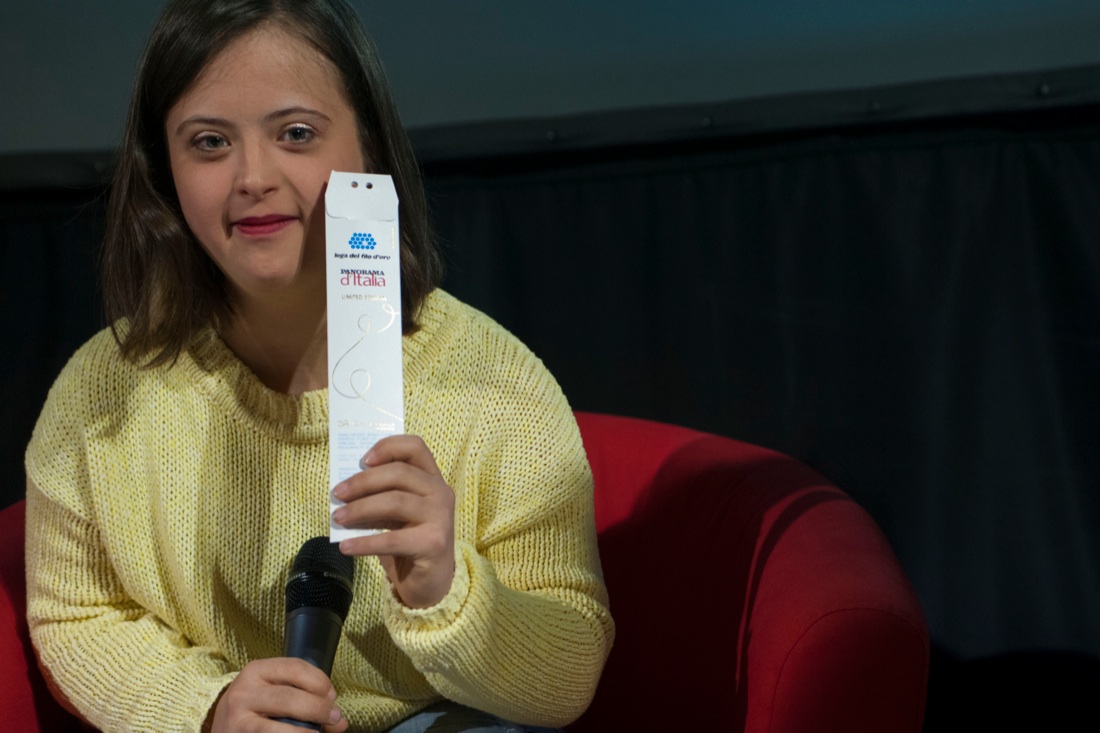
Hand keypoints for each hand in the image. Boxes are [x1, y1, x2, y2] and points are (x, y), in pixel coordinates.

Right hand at [207, 658, 346, 732]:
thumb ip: (304, 697)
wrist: (219, 728)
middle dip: (320, 708)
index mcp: (256, 671)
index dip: (320, 681)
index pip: (295, 667)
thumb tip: (340, 722)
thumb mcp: (271, 692)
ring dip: (308, 732)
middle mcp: (244, 692)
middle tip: (334, 718)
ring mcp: (239, 719)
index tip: (331, 695)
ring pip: (282, 727)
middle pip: (291, 697)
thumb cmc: (253, 708)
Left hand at [331, 434, 455, 608]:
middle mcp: (441, 493)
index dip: (388, 447)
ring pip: (395, 501)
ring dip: (360, 509)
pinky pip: (392, 539)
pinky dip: (364, 542)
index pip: (415, 447)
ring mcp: (440, 518)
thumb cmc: (408, 542)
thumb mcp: (396, 514)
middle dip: (363, 481)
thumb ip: (381, 496)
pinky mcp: (434, 543)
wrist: (430, 583)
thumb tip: (346, 489)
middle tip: (337, 494)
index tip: (362, 461)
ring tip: (337, 518)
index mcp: (432, 479)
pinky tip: (345, 547)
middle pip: (399, 473)